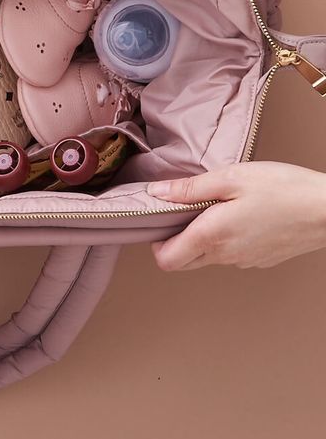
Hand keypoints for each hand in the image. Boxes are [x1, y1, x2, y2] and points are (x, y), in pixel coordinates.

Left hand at [148, 163, 325, 268]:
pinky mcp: (260, 260)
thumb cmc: (282, 188)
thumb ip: (190, 189)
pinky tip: (240, 213)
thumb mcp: (231, 177)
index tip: (161, 216)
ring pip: (208, 257)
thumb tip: (156, 194)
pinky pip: (231, 254)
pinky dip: (226, 238)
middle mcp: (226, 256)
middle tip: (185, 207)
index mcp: (213, 236)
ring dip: (202, 236)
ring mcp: (245, 261)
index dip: (156, 240)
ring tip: (217, 204)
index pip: (166, 259)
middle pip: (184, 261)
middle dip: (176, 239)